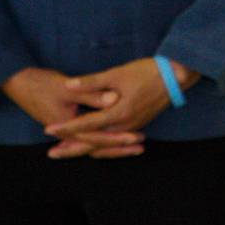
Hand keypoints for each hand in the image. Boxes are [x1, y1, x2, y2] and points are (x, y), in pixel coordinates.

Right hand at [1, 66, 142, 158]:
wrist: (18, 82)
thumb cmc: (42, 83)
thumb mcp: (68, 88)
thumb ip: (92, 93)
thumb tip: (115, 99)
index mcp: (68, 125)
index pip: (97, 137)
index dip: (118, 137)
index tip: (136, 136)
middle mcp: (67, 132)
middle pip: (96, 144)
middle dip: (118, 146)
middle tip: (141, 144)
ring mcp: (65, 129)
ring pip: (92, 141)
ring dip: (111, 142)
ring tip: (134, 141)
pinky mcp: (65, 122)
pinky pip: (87, 134)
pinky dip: (101, 135)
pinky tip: (115, 133)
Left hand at [42, 58, 196, 158]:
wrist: (176, 76)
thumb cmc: (147, 72)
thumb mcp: (117, 74)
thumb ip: (92, 82)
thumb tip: (68, 85)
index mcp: (119, 114)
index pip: (86, 125)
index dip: (66, 127)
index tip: (48, 129)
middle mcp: (125, 126)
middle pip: (94, 143)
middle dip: (71, 148)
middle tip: (52, 153)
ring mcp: (133, 128)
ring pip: (104, 146)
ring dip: (85, 149)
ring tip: (67, 152)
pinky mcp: (137, 126)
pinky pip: (114, 143)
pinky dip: (101, 146)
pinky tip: (93, 145)